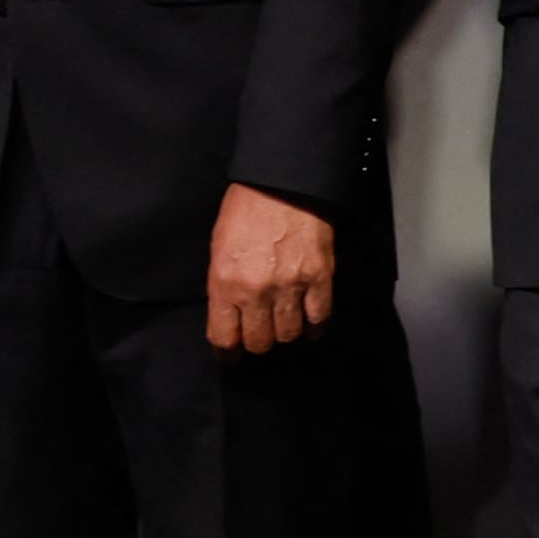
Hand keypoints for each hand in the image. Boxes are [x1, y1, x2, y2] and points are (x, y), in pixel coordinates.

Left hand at [205, 183, 338, 353]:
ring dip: (285, 333)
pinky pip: (319, 319)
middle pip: (260, 342)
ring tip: (282, 323)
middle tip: (258, 335)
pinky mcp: (320, 279)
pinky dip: (315, 326)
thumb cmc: (244, 210)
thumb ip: (223, 285)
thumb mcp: (218, 248)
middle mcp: (257, 291)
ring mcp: (291, 287)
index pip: (224, 336)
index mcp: (225, 283)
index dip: (227, 351)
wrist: (282, 184)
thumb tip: (229, 314)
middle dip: (257, 342)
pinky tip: (310, 325)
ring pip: (289, 334)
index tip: (231, 353)